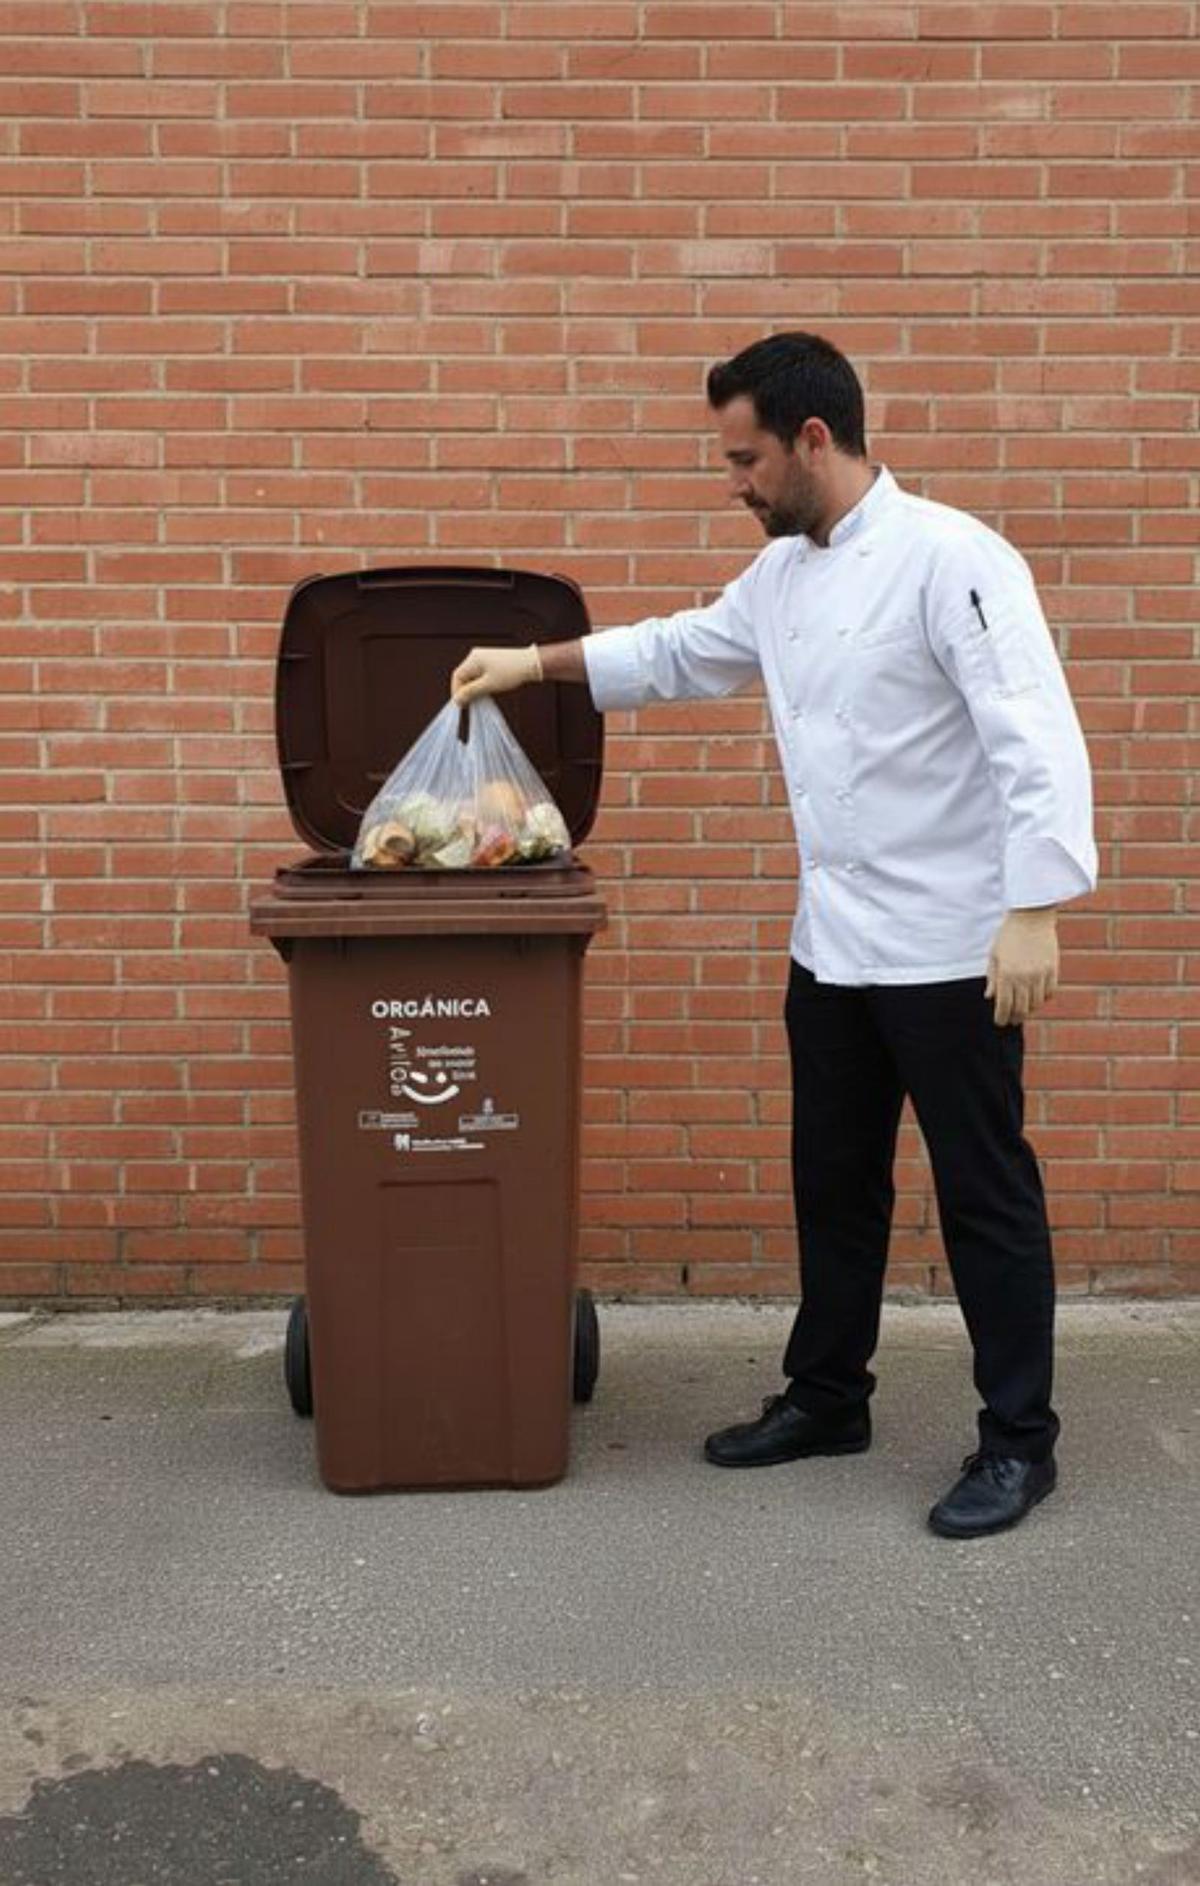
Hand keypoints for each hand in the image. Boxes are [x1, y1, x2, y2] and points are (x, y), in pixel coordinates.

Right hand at [451, 644, 541, 705]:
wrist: (532, 663)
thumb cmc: (512, 672)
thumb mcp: (488, 685)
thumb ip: (471, 692)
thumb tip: (457, 699)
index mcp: (473, 659)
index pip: (457, 676)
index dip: (456, 691)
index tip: (461, 704)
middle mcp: (476, 655)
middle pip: (464, 675)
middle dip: (466, 690)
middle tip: (471, 703)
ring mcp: (484, 657)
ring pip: (473, 675)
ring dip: (474, 688)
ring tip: (481, 698)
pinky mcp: (492, 660)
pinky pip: (480, 673)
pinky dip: (481, 683)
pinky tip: (488, 690)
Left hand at [985, 908, 1058, 1026]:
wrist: (1031, 916)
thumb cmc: (1008, 934)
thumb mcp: (994, 954)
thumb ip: (992, 978)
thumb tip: (990, 997)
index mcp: (1006, 974)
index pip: (1004, 1006)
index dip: (1001, 1018)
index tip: (1000, 1022)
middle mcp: (1024, 977)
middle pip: (1021, 1008)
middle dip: (1015, 1017)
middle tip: (1011, 1020)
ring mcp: (1040, 974)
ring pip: (1036, 1003)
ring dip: (1029, 1009)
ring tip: (1023, 1010)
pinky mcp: (1053, 969)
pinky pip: (1049, 992)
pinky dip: (1043, 998)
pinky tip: (1037, 998)